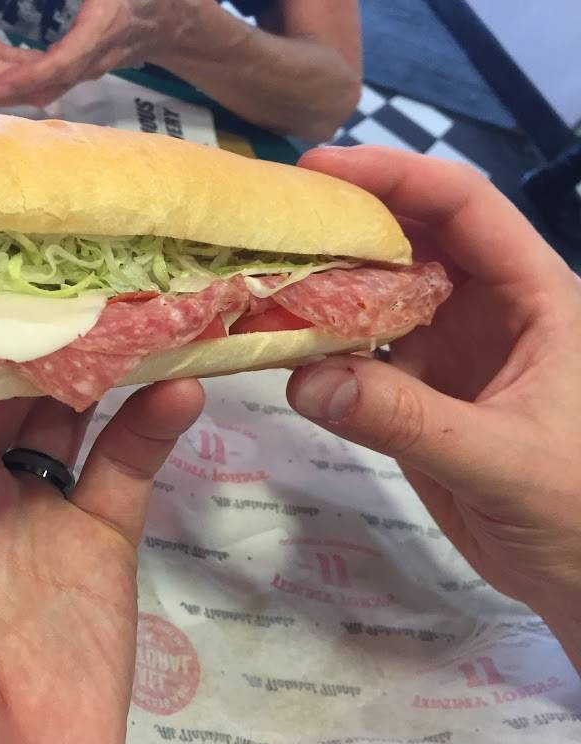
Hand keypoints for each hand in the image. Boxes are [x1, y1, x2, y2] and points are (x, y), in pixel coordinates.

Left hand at [0, 0, 192, 105]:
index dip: (22, 78)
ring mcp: (85, 67)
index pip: (58, 66)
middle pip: (41, 86)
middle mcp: (93, 58)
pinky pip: (41, 76)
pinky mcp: (78, 66)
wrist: (174, 17)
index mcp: (103, 30)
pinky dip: (11, 67)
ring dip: (0, 75)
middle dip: (0, 85)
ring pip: (38, 84)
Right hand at [287, 147, 580, 638]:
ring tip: (259, 273)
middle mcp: (487, 307)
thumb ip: (410, 421)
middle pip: (412, 237)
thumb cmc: (578, 509)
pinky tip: (278, 343)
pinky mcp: (418, 392)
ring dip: (324, 282)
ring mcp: (449, 349)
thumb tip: (306, 379)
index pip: (465, 206)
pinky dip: (320, 346)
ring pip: (379, 294)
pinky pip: (360, 354)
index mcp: (533, 296)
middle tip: (268, 219)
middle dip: (346, 220)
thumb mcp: (505, 461)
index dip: (395, 176)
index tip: (319, 169)